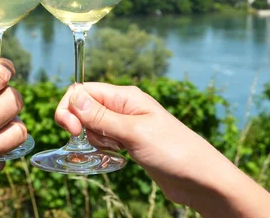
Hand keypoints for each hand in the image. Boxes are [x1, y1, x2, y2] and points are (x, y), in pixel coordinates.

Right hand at [55, 83, 218, 205]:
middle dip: (82, 126)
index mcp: (125, 96)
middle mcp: (123, 106)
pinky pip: (103, 139)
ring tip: (118, 149)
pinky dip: (103, 148)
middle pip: (84, 108)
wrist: (199, 178)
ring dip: (95, 139)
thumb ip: (101, 116)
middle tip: (100, 142)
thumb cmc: (173, 151)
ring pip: (92, 126)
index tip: (73, 130)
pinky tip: (119, 156)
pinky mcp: (128, 142)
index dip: (71, 107)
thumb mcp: (134, 132)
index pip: (83, 90)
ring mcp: (125, 124)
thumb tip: (73, 96)